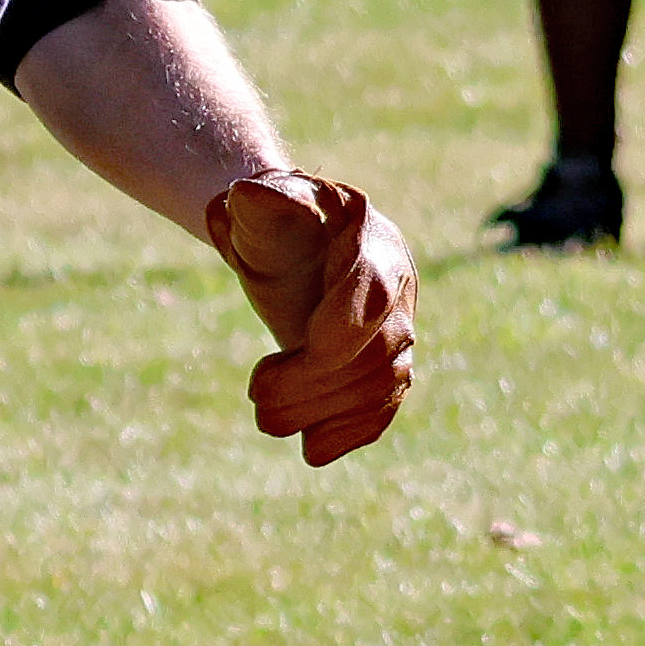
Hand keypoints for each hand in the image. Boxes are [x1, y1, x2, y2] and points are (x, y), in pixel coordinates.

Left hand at [204, 169, 416, 466]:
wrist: (290, 246)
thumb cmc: (273, 222)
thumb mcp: (261, 204)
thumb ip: (260, 200)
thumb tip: (245, 194)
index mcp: (372, 242)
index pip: (373, 295)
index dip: (335, 337)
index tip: (282, 361)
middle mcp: (399, 287)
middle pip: (377, 352)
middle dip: (315, 385)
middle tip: (259, 398)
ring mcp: (399, 328)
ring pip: (384, 386)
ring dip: (325, 413)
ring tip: (268, 417)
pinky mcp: (387, 364)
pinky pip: (385, 407)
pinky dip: (352, 433)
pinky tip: (312, 450)